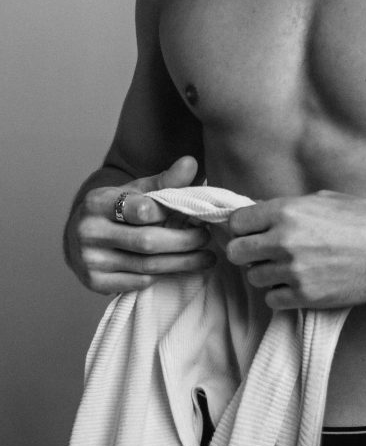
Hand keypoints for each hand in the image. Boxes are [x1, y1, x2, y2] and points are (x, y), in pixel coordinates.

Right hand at [65, 156, 215, 293]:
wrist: (79, 236)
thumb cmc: (116, 209)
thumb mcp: (135, 190)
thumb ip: (164, 180)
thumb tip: (191, 163)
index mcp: (97, 202)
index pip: (140, 209)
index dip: (170, 213)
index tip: (194, 214)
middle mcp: (88, 232)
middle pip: (147, 242)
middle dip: (184, 241)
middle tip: (207, 237)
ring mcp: (89, 260)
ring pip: (146, 265)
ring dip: (182, 262)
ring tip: (207, 256)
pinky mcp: (94, 283)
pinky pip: (138, 282)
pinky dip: (164, 274)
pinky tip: (182, 267)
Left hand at [226, 190, 365, 309]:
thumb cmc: (364, 219)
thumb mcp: (323, 200)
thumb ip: (289, 207)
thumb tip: (262, 213)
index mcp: (287, 211)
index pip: (237, 222)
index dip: (241, 227)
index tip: (250, 231)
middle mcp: (284, 240)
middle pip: (236, 252)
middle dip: (246, 251)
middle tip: (262, 252)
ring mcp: (294, 270)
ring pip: (254, 277)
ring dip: (266, 273)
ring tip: (287, 267)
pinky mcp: (306, 296)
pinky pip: (272, 299)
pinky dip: (280, 293)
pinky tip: (296, 284)